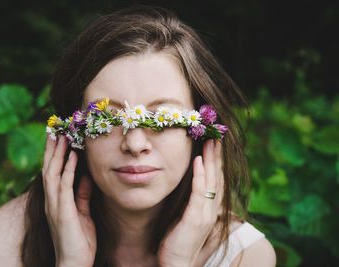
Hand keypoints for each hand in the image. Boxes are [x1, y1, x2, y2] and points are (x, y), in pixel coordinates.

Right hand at [42, 135, 96, 266]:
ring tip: (63, 136)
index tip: (58, 137)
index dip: (54, 154)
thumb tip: (86, 175)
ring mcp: (56, 206)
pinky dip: (68, 171)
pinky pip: (65, 187)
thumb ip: (82, 194)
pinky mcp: (64, 213)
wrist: (74, 264)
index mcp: (56, 201)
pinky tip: (73, 158)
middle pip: (49, 169)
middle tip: (55, 129)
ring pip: (53, 174)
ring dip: (58, 154)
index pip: (53, 172)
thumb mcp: (83, 212)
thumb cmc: (79, 241)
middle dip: (52, 149)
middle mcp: (52, 201)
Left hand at [157, 139, 223, 266]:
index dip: (216, 163)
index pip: (216, 181)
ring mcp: (205, 214)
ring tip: (210, 141)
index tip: (214, 145)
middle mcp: (212, 210)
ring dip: (211, 159)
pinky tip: (199, 160)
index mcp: (210, 210)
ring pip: (211, 181)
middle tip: (216, 136)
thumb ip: (190, 204)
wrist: (176, 265)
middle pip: (217, 177)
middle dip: (217, 156)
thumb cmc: (178, 242)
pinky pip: (199, 192)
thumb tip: (189, 188)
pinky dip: (200, 175)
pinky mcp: (195, 218)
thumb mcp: (186, 218)